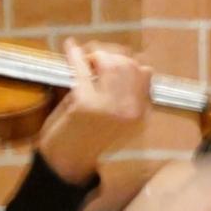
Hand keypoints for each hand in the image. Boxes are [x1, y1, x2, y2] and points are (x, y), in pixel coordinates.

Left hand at [33, 42, 153, 181]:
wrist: (66, 164)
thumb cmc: (90, 140)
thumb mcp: (119, 119)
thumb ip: (129, 96)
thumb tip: (143, 67)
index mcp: (140, 114)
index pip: (144, 73)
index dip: (127, 60)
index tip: (113, 58)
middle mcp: (130, 109)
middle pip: (128, 63)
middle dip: (111, 53)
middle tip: (95, 57)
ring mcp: (108, 106)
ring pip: (109, 62)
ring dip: (96, 54)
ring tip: (86, 59)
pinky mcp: (84, 102)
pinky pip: (81, 68)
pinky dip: (74, 53)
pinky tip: (70, 46)